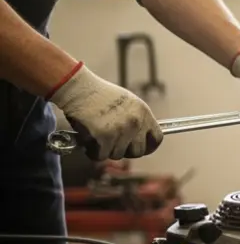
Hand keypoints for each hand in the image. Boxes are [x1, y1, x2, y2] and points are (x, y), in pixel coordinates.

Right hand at [47, 64, 161, 159]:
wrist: (78, 87)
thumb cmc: (99, 94)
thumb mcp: (128, 102)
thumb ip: (137, 119)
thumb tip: (141, 138)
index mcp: (143, 113)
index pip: (157, 139)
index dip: (148, 147)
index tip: (141, 149)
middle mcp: (135, 123)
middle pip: (137, 152)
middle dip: (125, 151)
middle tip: (112, 143)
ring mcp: (120, 131)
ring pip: (117, 155)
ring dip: (106, 149)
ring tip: (97, 135)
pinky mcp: (104, 137)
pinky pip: (100, 155)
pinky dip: (93, 151)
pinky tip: (88, 140)